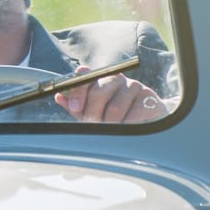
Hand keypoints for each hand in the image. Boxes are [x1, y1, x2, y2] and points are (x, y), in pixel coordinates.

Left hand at [54, 68, 172, 123]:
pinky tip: (126, 129)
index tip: (75, 107)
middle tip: (92, 125)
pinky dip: (126, 125)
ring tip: (109, 132)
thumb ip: (78, 106)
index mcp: (99, 79)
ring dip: (109, 123)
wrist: (149, 118)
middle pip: (99, 91)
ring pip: (115, 107)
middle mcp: (116, 78)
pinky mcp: (148, 96)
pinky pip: (133, 114)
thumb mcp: (95, 111)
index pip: (85, 77)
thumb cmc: (116, 115)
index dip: (78, 91)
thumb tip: (59, 97)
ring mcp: (133, 86)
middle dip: (92, 112)